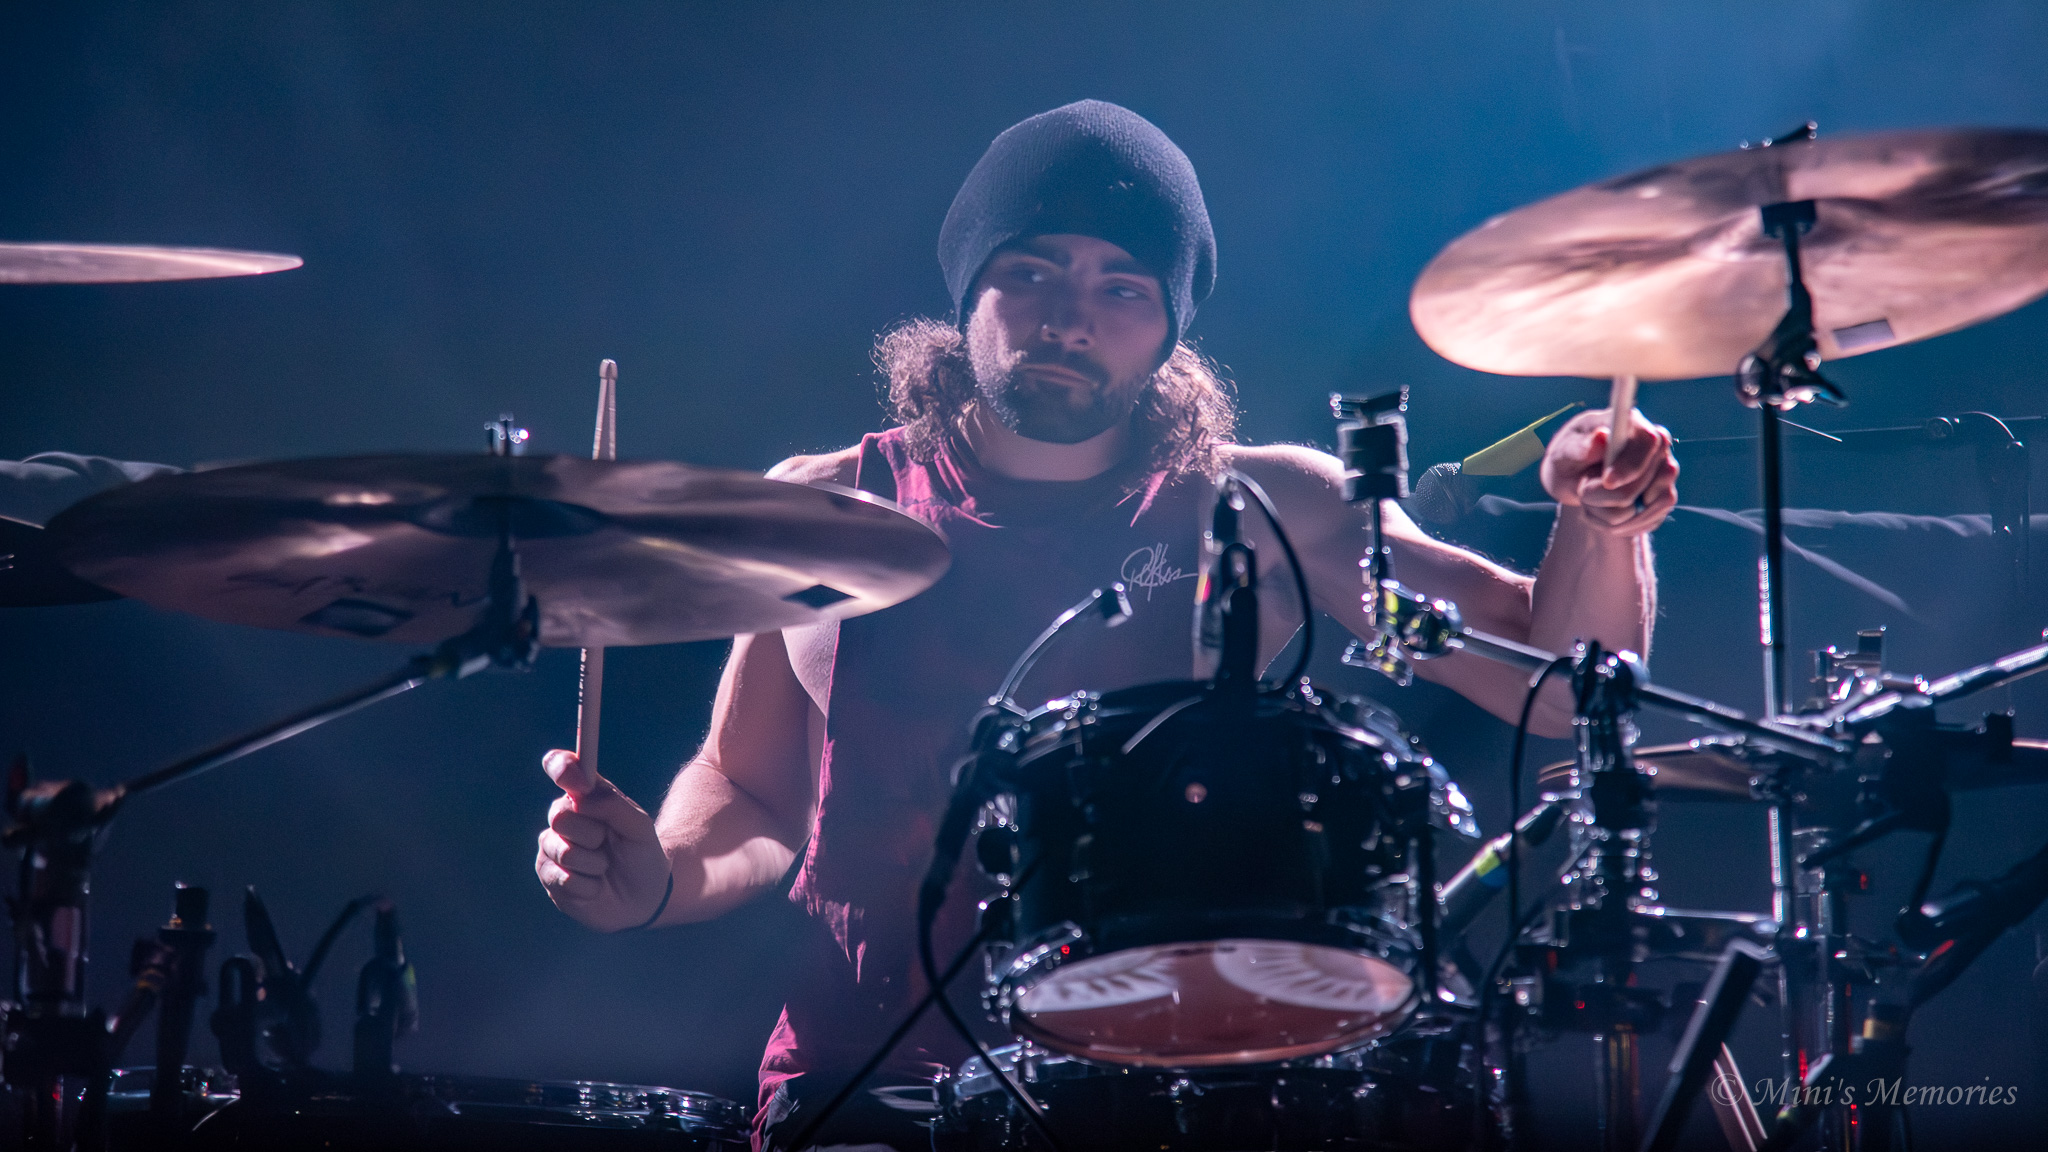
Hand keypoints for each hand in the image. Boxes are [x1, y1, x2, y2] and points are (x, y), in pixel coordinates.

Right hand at [535, 750, 673, 931]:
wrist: (645, 897)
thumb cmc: (641, 854)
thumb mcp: (639, 826)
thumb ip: (612, 804)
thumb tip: (581, 794)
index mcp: (584, 796)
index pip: (561, 767)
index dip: (561, 766)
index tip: (577, 781)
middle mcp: (563, 817)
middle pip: (560, 816)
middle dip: (593, 835)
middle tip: (607, 843)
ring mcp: (552, 847)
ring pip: (564, 851)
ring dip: (595, 864)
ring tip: (604, 866)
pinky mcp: (548, 877)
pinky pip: (563, 880)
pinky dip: (589, 886)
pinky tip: (595, 887)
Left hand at [1539, 408, 1677, 536]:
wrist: (1572, 479)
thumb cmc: (1567, 459)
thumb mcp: (1562, 452)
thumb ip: (1579, 447)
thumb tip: (1601, 437)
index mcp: (1632, 424)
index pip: (1648, 441)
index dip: (1631, 465)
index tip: (1607, 481)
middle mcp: (1656, 447)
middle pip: (1650, 479)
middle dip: (1611, 495)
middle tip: (1583, 492)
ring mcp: (1663, 473)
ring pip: (1654, 504)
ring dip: (1613, 514)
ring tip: (1591, 503)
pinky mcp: (1662, 498)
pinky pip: (1651, 520)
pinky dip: (1622, 526)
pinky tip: (1603, 515)